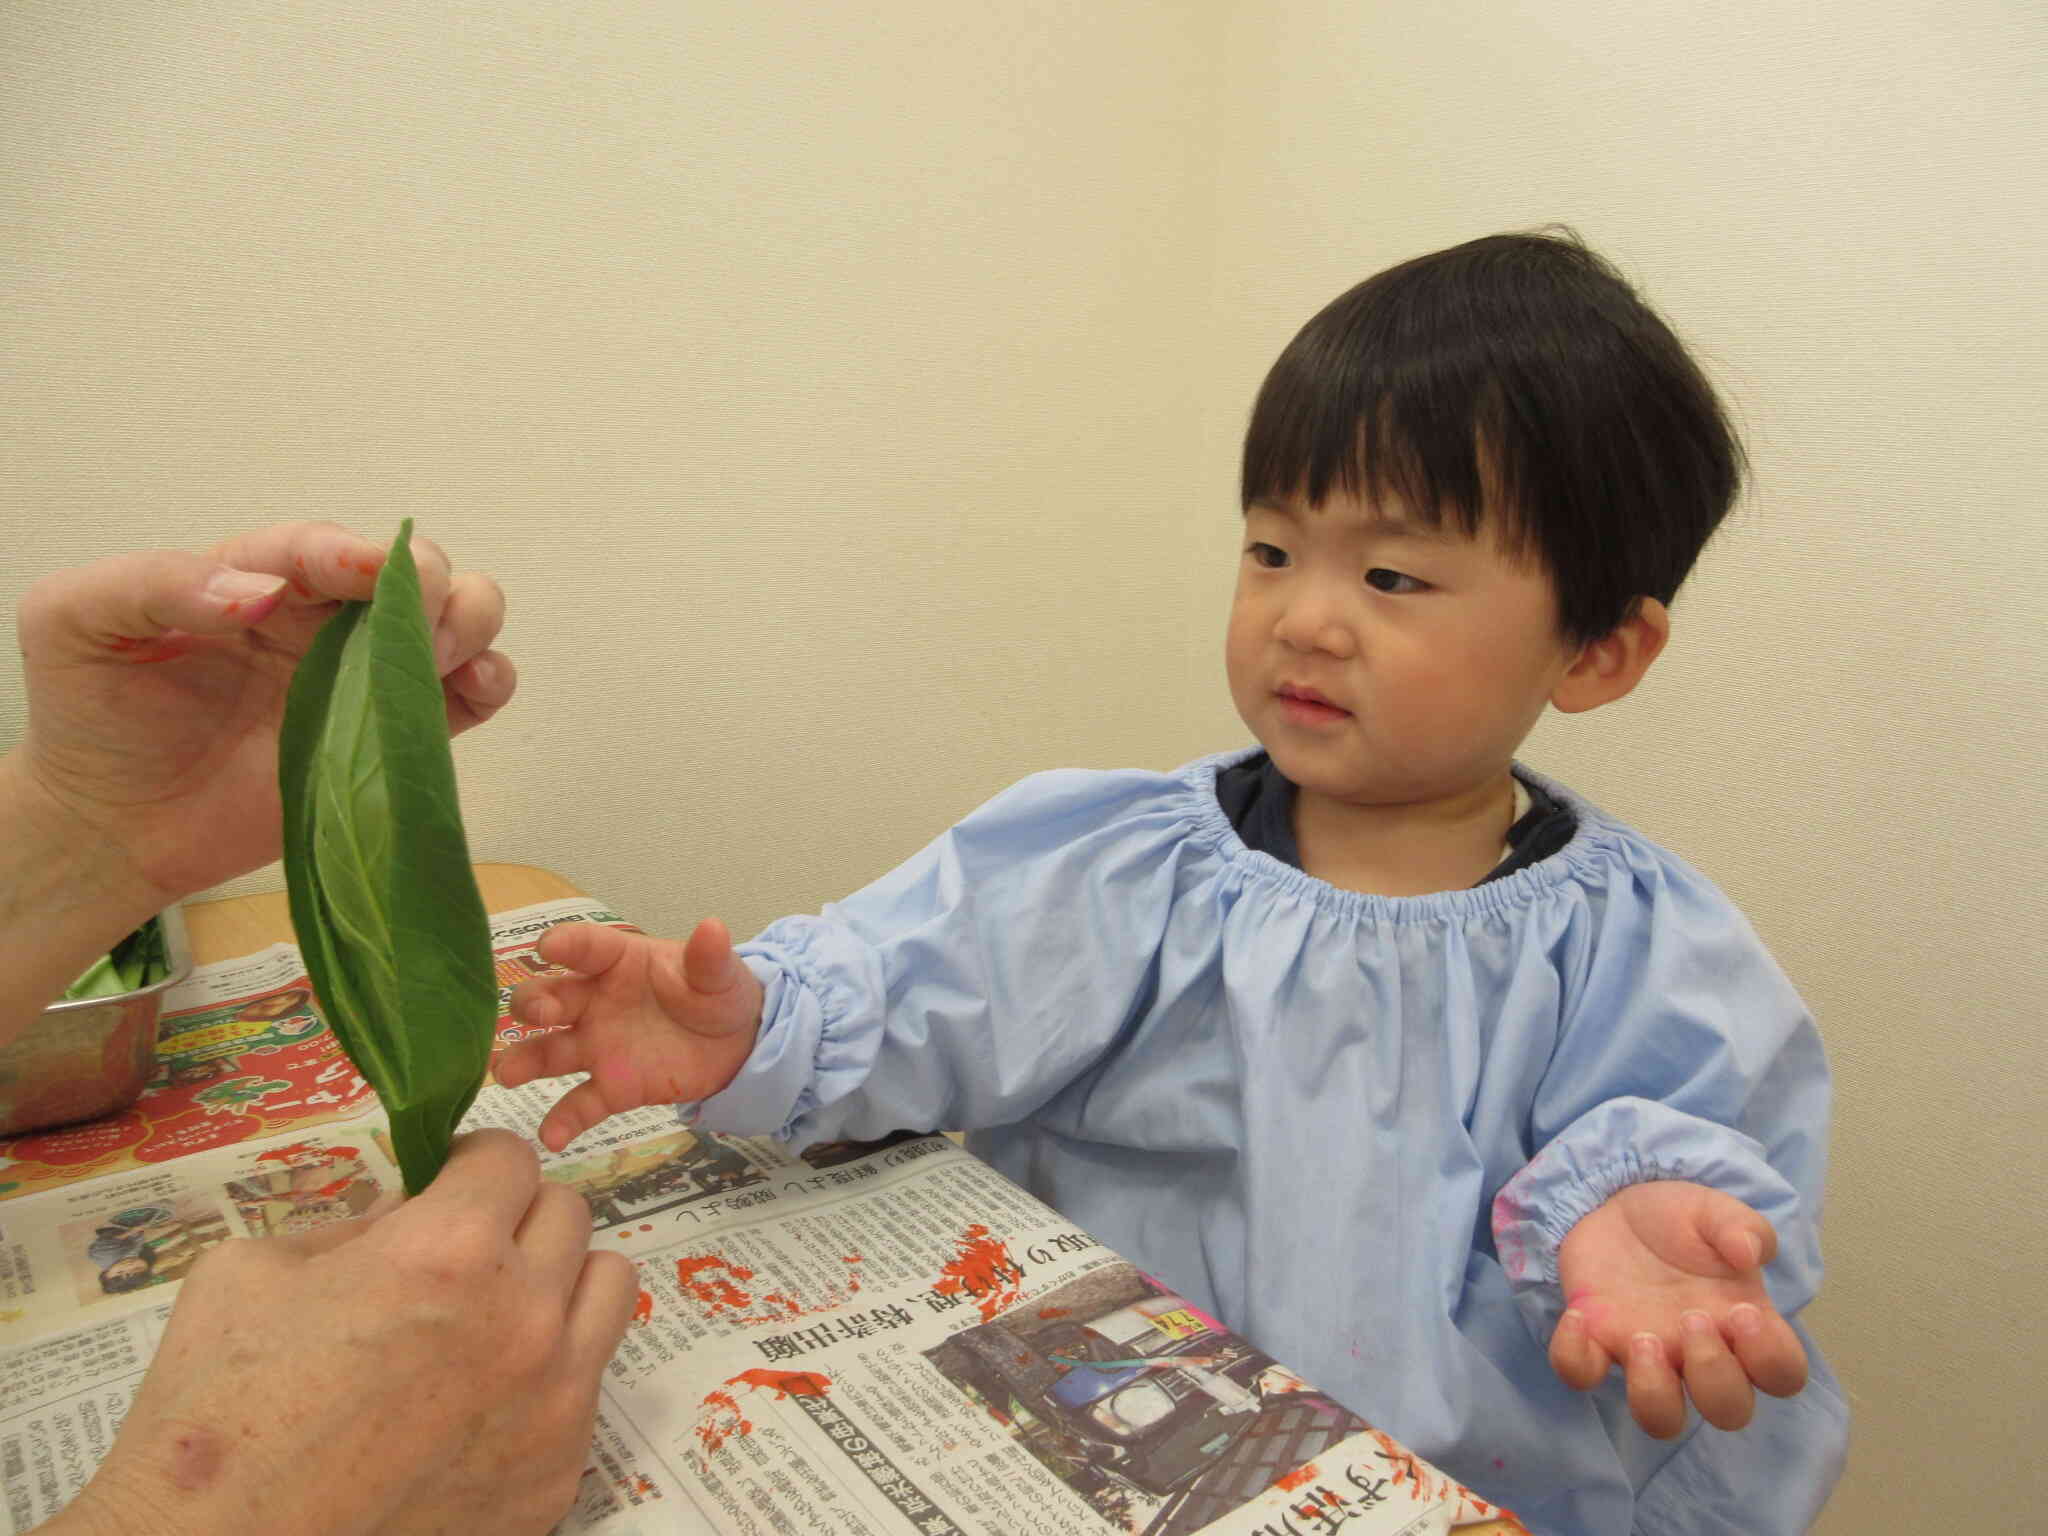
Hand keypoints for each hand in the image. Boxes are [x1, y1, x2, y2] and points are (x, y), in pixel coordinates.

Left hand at [14, 521, 512, 902]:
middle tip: (410, 630)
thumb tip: (260, 595)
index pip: (317, 546)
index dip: (350, 552)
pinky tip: (472, 687)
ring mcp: (366, 677)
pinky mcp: (395, 737)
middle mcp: (324, 618)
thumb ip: (155, 586)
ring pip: (461, 618)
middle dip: (430, 586)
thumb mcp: (75, 622)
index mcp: (255, 576)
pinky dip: (491, 682)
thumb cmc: (92, 716)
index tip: (368, 573)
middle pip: (416, 568)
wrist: (113, 826)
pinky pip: (469, 697)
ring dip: (469, 623)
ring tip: (440, 659)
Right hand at [58, 1131, 635, 1535]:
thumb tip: (408, 1211)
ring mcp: (554, 1402)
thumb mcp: (257, 1269)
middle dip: (512, 1219)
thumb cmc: (214, 1410)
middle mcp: (525, 1318)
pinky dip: (546, 1376)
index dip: (469, 1165)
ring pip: (607, 1289)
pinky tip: (474, 1403)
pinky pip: (587, 1385)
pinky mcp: (557, 1473)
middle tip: (461, 1252)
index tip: (446, 1185)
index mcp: (451, 1249)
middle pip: (567, 1214)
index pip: (511, 1157)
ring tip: (493, 1314)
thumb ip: (356, 1223)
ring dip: (558, 1284)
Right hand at [494, 918, 763, 1151]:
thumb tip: (713, 927)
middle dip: (535, 1003)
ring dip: (524, 1060)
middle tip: (536, 1014)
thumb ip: (710, 957)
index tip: (549, 947)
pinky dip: (563, 1121)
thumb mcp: (720, 973)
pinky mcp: (612, 1087)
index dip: (567, 944)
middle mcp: (596, 1002)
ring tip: (505, 1073)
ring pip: (550, 1052)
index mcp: (620, 962)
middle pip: (552, 998)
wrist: (737, 1044)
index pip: (588, 948)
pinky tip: (551, 1137)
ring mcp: (598, 1046)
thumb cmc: (716, 993)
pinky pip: (580, 1104)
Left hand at [1550, 1179, 1807, 1438]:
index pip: (1783, 1376)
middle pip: (1728, 1411)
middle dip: (1715, 1378)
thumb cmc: (1680, 1220)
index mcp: (1744, 1327)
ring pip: (1660, 1420)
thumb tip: (1748, 1253)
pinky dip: (1576, 1358)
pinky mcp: (1595, 1342)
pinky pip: (1582, 1375)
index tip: (1743, 1313)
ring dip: (1654, 1393)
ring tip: (1643, 1338)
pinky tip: (1578, 1316)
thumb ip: (1744, 1227)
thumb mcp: (1716, 1212)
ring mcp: (1646, 1356)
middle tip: (1692, 1319)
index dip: (1772, 1360)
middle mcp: (1699, 1354)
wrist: (1617, 1201)